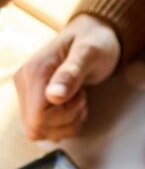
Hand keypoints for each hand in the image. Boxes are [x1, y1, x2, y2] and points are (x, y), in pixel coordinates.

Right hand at [13, 14, 120, 140]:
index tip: (79, 95)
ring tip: (79, 99)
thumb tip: (53, 96)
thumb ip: (71, 74)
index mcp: (34, 72)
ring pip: (40, 132)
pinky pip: (45, 128)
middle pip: (37, 128)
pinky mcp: (35, 100)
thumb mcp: (89, 54)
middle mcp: (25, 83)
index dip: (62, 116)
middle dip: (65, 122)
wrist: (93, 36)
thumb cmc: (95, 42)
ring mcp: (28, 93)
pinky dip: (65, 124)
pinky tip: (74, 105)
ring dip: (67, 124)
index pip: (37, 118)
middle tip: (80, 98)